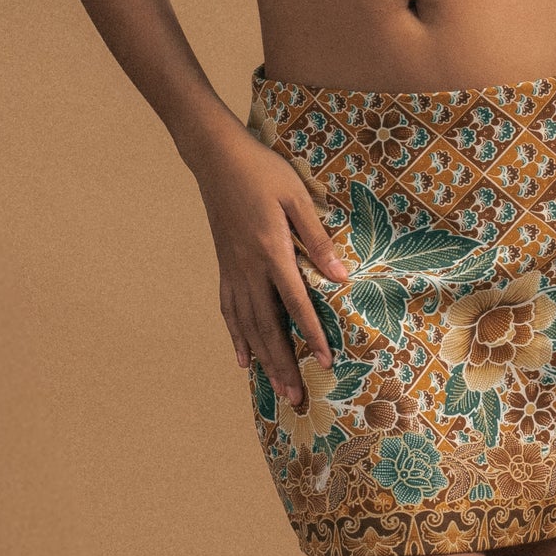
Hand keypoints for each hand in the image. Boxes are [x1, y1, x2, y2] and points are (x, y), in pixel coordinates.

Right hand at [194, 123, 349, 411]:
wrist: (216, 157)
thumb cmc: (262, 171)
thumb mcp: (296, 197)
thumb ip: (316, 238)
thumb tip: (339, 275)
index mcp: (271, 251)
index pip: (295, 303)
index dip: (310, 335)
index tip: (325, 361)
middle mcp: (249, 268)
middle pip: (267, 326)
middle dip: (283, 364)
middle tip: (296, 397)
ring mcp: (233, 269)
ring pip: (247, 325)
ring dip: (262, 360)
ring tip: (275, 389)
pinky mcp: (224, 266)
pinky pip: (230, 309)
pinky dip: (237, 336)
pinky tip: (243, 358)